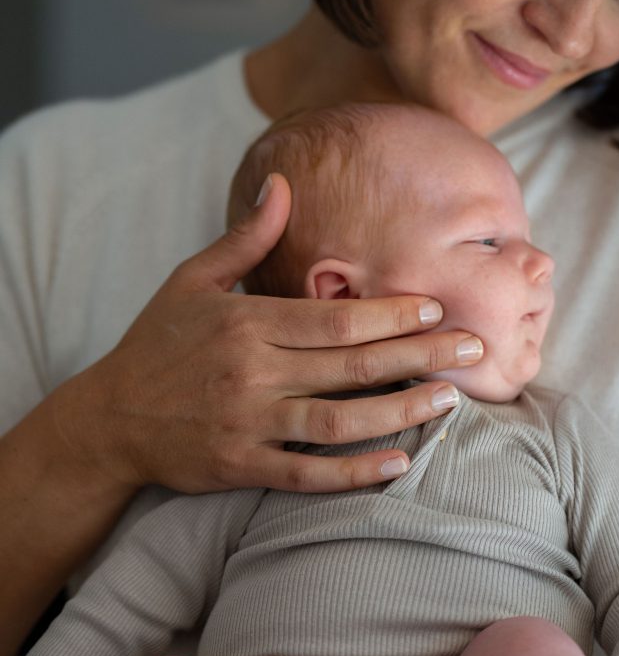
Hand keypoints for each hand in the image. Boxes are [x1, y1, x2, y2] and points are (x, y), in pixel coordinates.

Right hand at [52, 173, 481, 495]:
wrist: (108, 419)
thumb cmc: (155, 344)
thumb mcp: (190, 280)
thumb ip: (244, 238)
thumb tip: (283, 183)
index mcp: (245, 323)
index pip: (333, 318)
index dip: (390, 314)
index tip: (436, 307)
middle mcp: (251, 372)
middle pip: (350, 364)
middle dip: (419, 355)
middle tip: (473, 348)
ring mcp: (247, 423)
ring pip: (338, 419)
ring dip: (400, 411)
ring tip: (449, 400)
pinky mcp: (242, 465)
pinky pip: (307, 472)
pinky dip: (353, 472)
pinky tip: (396, 463)